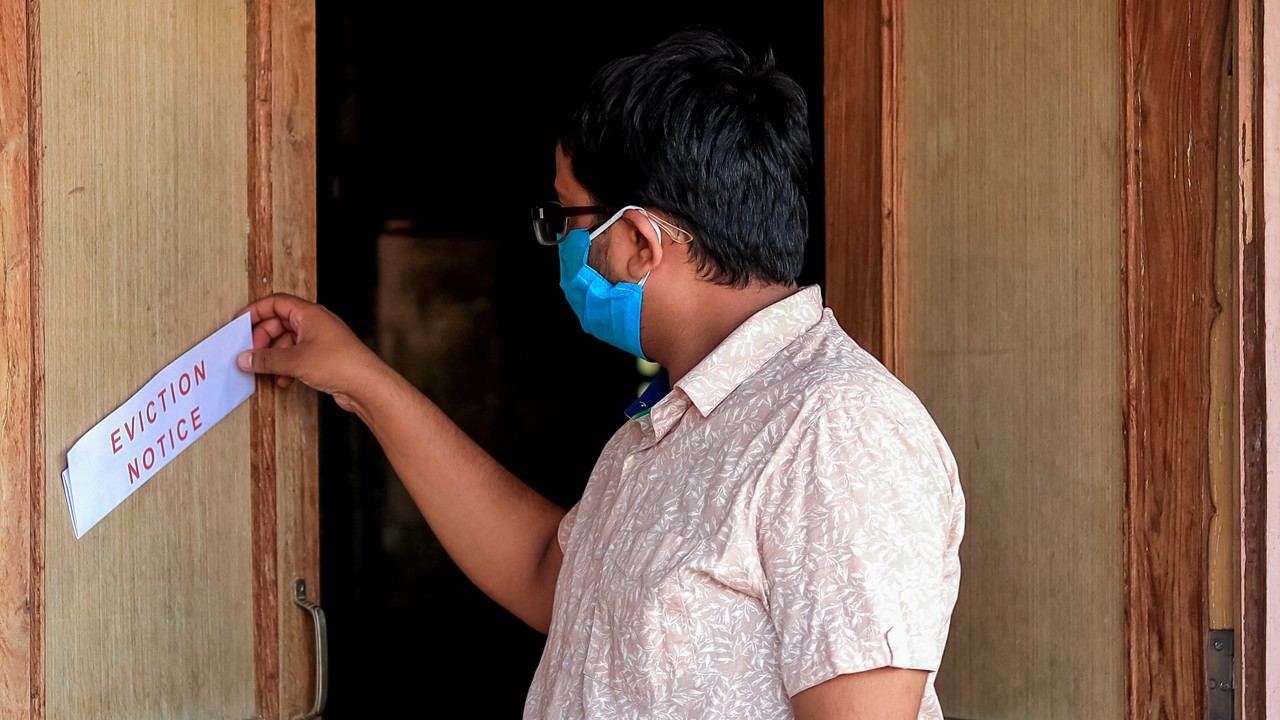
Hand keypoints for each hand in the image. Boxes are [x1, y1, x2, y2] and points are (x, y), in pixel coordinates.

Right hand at [236, 293, 386, 411]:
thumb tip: (246, 358)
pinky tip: (282, 380)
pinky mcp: (325, 358)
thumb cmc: (341, 364)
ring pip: (288, 342)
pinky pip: (298, 357)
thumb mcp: (295, 361)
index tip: (240, 323)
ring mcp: (321, 341)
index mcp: (310, 313)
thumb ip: (266, 359)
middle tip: (252, 353)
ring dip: (274, 356)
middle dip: (263, 338)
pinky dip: (287, 366)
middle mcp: (316, 323)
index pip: (276, 303)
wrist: (367, 385)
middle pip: (279, 323)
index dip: (256, 311)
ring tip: (265, 369)